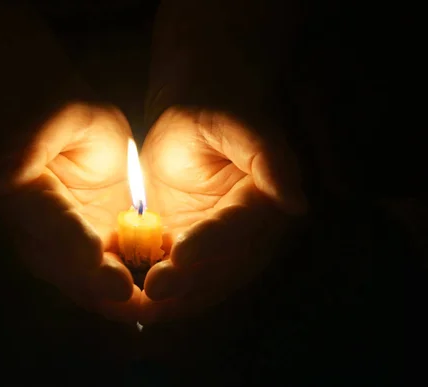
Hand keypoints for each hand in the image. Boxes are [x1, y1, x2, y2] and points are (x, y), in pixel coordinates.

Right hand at [0, 103, 139, 322]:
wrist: (86, 138)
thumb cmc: (77, 119)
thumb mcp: (66, 115)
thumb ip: (39, 138)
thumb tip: (11, 176)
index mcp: (20, 192)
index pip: (45, 220)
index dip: (69, 239)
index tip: (95, 254)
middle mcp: (31, 228)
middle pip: (59, 263)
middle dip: (93, 280)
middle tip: (125, 292)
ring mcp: (55, 249)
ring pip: (77, 282)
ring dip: (108, 299)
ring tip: (141, 306)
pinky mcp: (83, 258)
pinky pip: (98, 284)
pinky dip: (120, 296)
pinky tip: (148, 301)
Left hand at [139, 108, 306, 322]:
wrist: (187, 126)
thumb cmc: (211, 116)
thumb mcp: (236, 125)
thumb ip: (267, 156)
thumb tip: (296, 203)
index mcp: (265, 204)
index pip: (238, 228)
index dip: (211, 242)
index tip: (181, 253)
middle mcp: (250, 236)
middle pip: (221, 268)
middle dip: (187, 281)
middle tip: (152, 289)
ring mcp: (222, 251)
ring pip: (202, 285)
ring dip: (172, 299)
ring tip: (138, 307)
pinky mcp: (196, 257)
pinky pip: (182, 284)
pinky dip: (160, 297)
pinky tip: (132, 304)